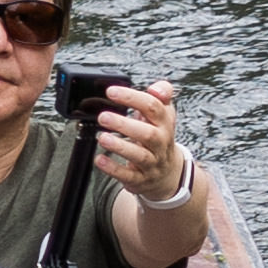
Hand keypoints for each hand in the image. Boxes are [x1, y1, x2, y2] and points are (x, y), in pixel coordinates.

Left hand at [93, 80, 186, 204]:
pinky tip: (99, 159)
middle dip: (125, 125)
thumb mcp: (164, 114)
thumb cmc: (159, 136)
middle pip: (148, 134)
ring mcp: (152, 162)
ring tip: (102, 137)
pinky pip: (128, 175)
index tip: (111, 92)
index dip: (132, 97)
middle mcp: (161, 142)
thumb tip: (156, 88)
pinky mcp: (141, 179)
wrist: (168, 173)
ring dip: (119, 146)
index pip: (153, 107)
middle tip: (103, 117)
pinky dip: (113, 168)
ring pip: (139, 156)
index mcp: (165, 123)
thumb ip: (161, 95)